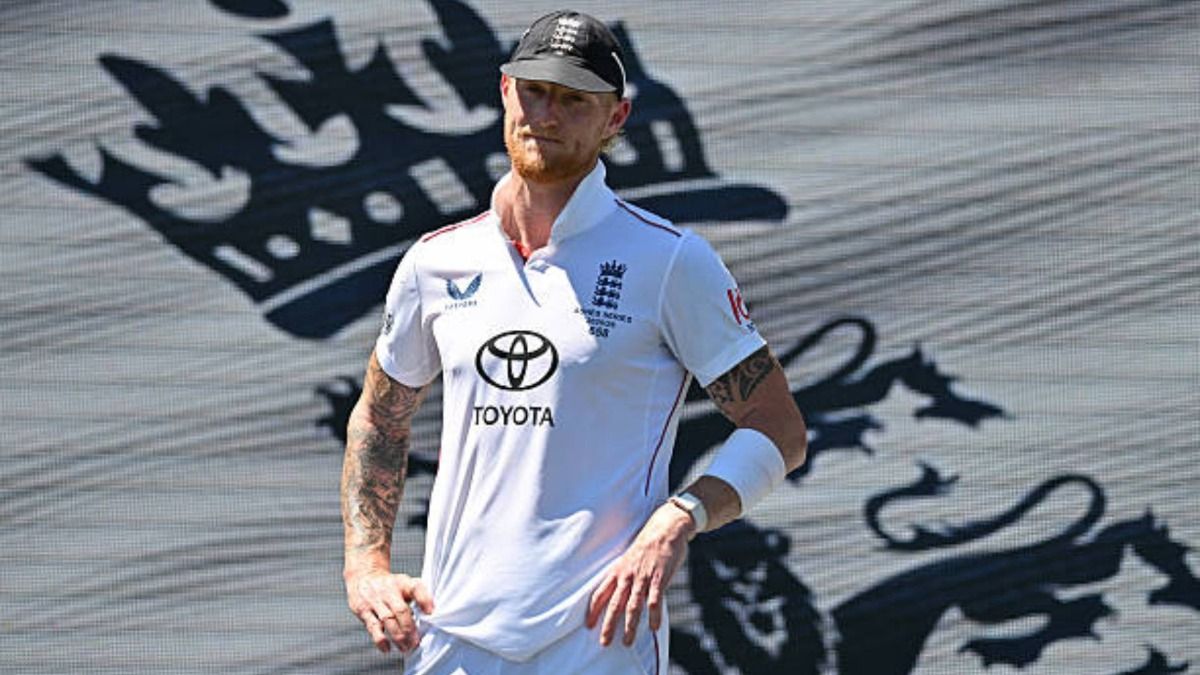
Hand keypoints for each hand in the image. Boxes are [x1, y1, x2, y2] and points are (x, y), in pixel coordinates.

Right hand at [345, 569, 434, 653]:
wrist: (363, 576)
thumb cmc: (391, 585)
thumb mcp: (406, 584)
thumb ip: (419, 597)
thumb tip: (430, 615)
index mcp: (403, 582)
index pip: (415, 588)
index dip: (424, 600)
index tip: (431, 613)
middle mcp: (389, 590)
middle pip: (401, 610)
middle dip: (409, 628)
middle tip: (416, 643)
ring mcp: (375, 600)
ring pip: (387, 619)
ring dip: (398, 636)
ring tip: (405, 648)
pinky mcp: (363, 610)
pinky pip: (372, 626)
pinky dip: (380, 639)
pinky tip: (387, 648)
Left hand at [586, 502, 694, 646]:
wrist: (665, 528)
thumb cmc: (648, 544)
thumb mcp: (629, 558)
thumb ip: (624, 575)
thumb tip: (620, 591)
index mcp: (618, 571)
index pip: (601, 593)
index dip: (594, 611)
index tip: (588, 626)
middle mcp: (628, 576)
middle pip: (615, 604)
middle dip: (608, 625)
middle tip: (604, 642)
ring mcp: (643, 578)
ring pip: (633, 606)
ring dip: (630, 626)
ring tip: (627, 642)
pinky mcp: (659, 578)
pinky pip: (655, 601)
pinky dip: (654, 615)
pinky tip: (654, 627)